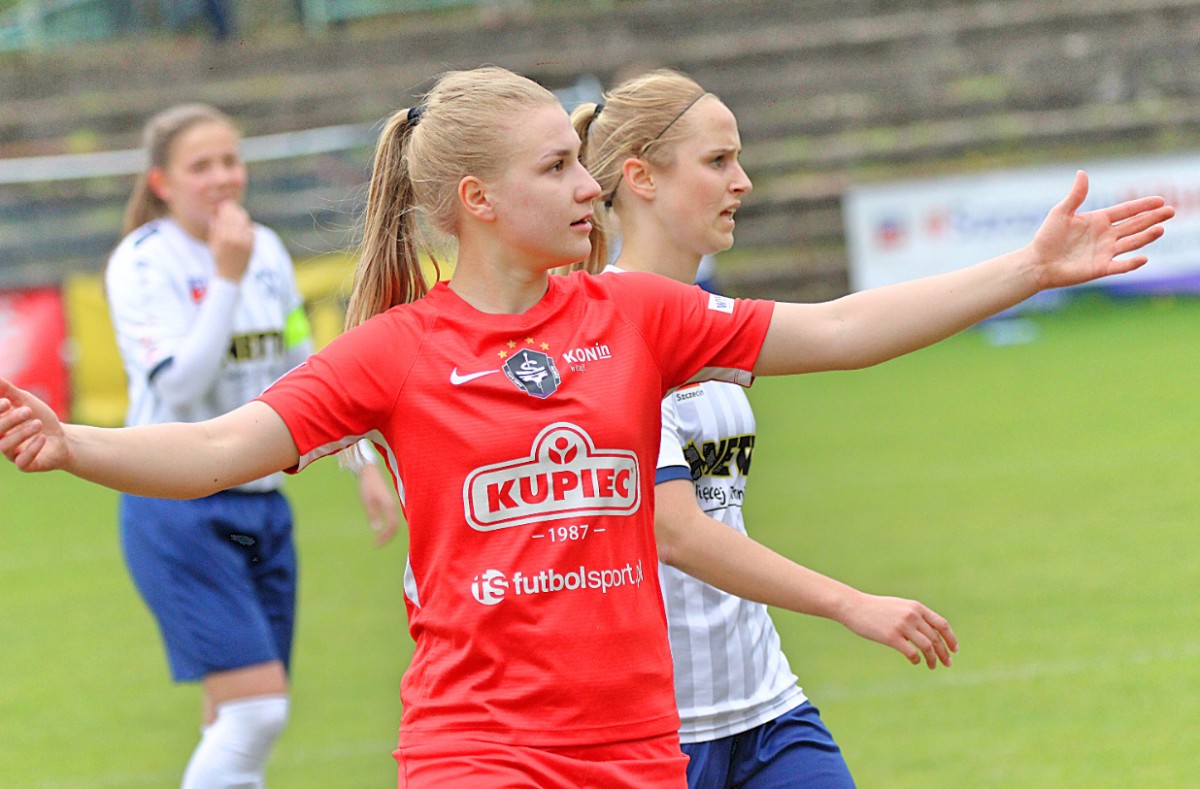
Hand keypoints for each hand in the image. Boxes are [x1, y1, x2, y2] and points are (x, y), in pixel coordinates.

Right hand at [0, 378, 68, 472]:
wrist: (63, 438)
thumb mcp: (26, 401)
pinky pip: (22, 462)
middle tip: (28, 410)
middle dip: (10, 420)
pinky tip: (42, 438)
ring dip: (21, 433)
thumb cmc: (40, 418)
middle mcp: (1, 440)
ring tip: (38, 423)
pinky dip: (31, 449)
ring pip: (5, 447)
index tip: (7, 402)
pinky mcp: (26, 466)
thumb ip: (9, 391)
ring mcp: (12, 455)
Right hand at [209, 200, 254, 281]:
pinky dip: (247, 226)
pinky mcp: (252, 244)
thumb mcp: (213, 242)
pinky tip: (243, 227)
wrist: (231, 274)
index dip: (226, 208)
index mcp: (223, 236)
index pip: (226, 214)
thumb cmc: (219, 258)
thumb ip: (215, 227)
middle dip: (234, 210)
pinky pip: (251, 229)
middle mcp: (235, 238)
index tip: (225, 206)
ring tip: (237, 215)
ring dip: (241, 216)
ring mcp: (245, 241)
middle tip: (232, 208)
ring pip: (245, 220)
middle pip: (237, 215)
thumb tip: (216, 213)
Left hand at [357, 462, 398, 546]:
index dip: (386, 537)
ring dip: (388, 532)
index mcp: (390, 506)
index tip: (376, 544)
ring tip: (378, 539)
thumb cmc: (367, 485)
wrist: (368, 471)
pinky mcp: (389, 502)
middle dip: (387, 537)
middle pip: (395, 526)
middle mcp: (393, 506)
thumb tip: (377, 529)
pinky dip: (387, 525)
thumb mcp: (367, 501)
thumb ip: (373, 515)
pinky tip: (380, 528)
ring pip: (394, 522)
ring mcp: (392, 504)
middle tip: (376, 544)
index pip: (392, 527)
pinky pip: (392, 518)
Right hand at [839, 591, 958, 668]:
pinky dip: (917, 659)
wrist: (853, 606)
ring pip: (927, 646)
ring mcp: (902, 626)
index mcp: (916, 607)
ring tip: (932, 666)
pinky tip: (915, 661)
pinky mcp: (891, 637)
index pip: (942, 624)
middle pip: (936, 638)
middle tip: (948, 664)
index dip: (951, 638)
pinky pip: (911, 652)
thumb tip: (928, 631)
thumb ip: (914, 615)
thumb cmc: (875, 608)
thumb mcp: (899, 606)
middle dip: (944, 653)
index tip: (955, 649)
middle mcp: (912, 615)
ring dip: (933, 659)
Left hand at [1029, 170, 1173, 290]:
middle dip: (1152, 218)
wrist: (1037, 263)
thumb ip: (1075, 195)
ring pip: (1131, 243)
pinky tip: (1143, 258)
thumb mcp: (1061, 213)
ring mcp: (1105, 252)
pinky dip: (1131, 263)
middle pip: (1134, 225)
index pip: (1126, 211)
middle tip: (1171, 211)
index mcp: (1098, 220)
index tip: (1160, 200)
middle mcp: (1106, 236)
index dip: (1142, 205)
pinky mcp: (1100, 268)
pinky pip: (1120, 266)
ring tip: (1160, 229)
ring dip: (1146, 237)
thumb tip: (1082, 173)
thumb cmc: (1047, 237)